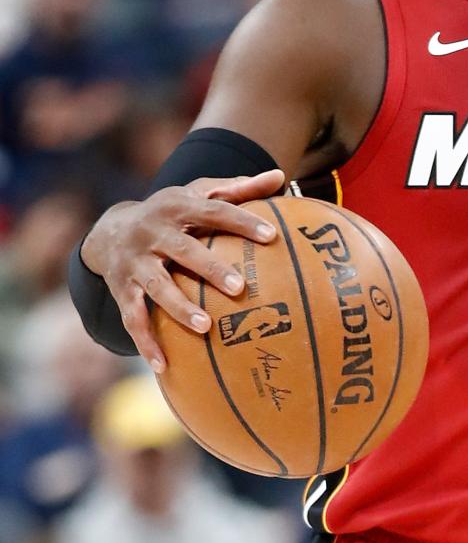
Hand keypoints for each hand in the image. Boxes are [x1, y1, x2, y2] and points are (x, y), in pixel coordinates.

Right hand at [80, 170, 283, 372]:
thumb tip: (281, 176)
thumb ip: (240, 188)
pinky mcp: (121, 289)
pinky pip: (133, 318)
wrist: (110, 229)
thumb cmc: (174, 212)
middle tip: (239, 286)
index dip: (242, 221)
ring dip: (178, 307)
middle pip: (183, 250)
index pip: (214, 211)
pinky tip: (164, 366)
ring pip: (156, 286)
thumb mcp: (200, 193)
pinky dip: (146, 342)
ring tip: (205, 327)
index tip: (271, 235)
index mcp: (178, 205)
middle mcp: (152, 232)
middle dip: (210, 268)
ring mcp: (134, 262)